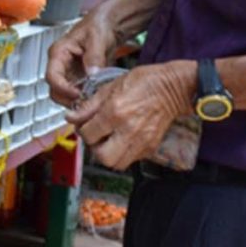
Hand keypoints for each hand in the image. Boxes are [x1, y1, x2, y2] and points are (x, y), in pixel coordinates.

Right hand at [45, 9, 115, 104]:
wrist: (108, 25)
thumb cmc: (98, 26)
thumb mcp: (97, 38)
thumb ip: (94, 57)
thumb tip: (92, 74)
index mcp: (58, 52)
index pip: (52, 76)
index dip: (63, 88)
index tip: (77, 94)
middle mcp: (61, 65)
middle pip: (55, 90)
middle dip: (69, 99)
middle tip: (86, 102)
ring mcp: (69, 73)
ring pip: (65, 95)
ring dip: (77, 101)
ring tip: (93, 100)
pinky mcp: (79, 79)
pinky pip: (77, 94)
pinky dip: (85, 99)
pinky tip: (96, 97)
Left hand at [66, 61, 194, 170]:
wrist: (173, 87)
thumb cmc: (143, 82)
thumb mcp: (110, 86)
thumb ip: (89, 106)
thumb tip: (72, 117)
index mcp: (115, 112)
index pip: (88, 134)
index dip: (82, 130)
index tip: (85, 124)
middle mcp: (128, 129)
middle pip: (102, 156)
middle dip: (94, 148)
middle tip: (96, 136)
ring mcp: (142, 141)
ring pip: (117, 164)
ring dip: (108, 155)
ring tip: (108, 141)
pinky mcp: (151, 146)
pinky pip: (131, 160)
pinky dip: (122, 154)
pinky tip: (121, 140)